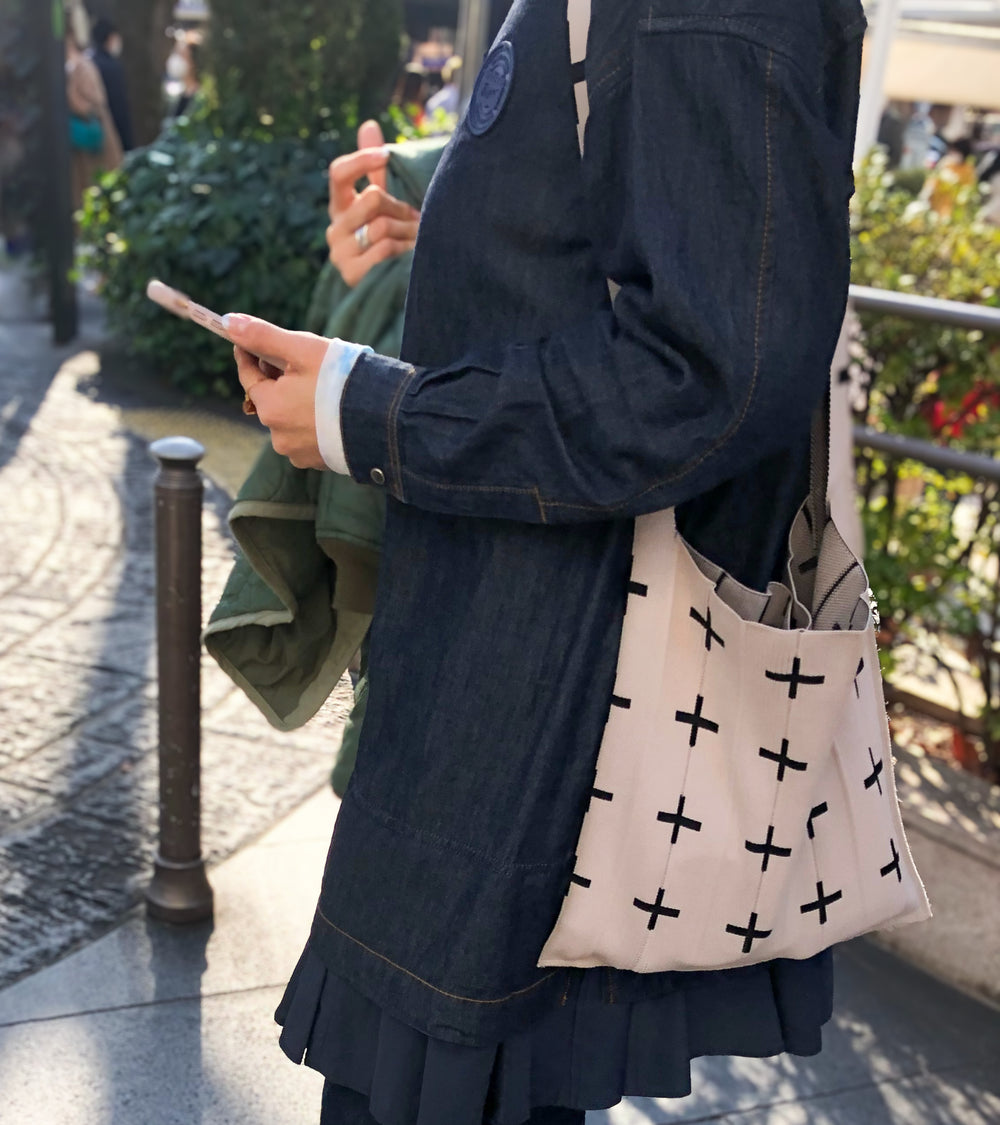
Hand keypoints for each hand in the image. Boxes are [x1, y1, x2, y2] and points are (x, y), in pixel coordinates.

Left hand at [227, 314, 328, 469]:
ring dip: (298, 403)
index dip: (248, 356)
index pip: (249, 378)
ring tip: (322, 387)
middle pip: (271, 400)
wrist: (385, 420)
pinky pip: (309, 437)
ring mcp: (300, 453)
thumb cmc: (342, 381)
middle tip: (298, 361)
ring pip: (290, 420)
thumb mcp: (301, 350)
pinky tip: (332, 411)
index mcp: (270, 408)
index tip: (247, 343)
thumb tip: (229, 322)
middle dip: (279, 380)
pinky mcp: (321, 462)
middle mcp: (279, 436)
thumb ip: (263, 336)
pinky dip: (315, 423)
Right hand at [326, 119, 420, 287]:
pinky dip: (403, 252)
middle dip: (402, 208)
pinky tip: (409, 258)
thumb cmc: (392, 240)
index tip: (387, 155)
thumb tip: (369, 124)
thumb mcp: (385, 202)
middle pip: (372, 198)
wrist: (393, 290)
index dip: (362, 160)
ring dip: (408, 232)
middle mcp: (334, 230)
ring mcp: (340, 254)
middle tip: (416, 221)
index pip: (339, 173)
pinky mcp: (351, 275)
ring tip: (416, 242)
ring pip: (381, 225)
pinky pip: (384, 249)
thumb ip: (375, 168)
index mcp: (340, 207)